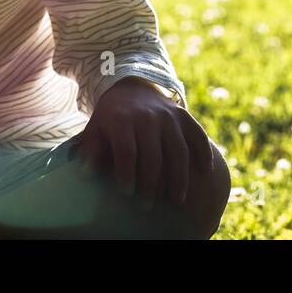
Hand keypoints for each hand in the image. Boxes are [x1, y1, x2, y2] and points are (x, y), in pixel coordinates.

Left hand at [75, 76, 213, 210]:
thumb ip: (91, 150)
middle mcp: (147, 116)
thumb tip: (87, 174)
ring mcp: (168, 116)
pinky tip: (205, 172)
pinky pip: (197, 134)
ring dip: (179, 177)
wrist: (131, 86)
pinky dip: (203, 152)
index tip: (126, 194)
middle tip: (148, 206)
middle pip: (153, 155)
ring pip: (178, 150)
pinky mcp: (183, 115)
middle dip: (151, 184)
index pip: (126, 151)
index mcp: (122, 119)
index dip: (127, 174)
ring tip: (177, 200)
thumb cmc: (111, 117)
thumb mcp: (95, 128)